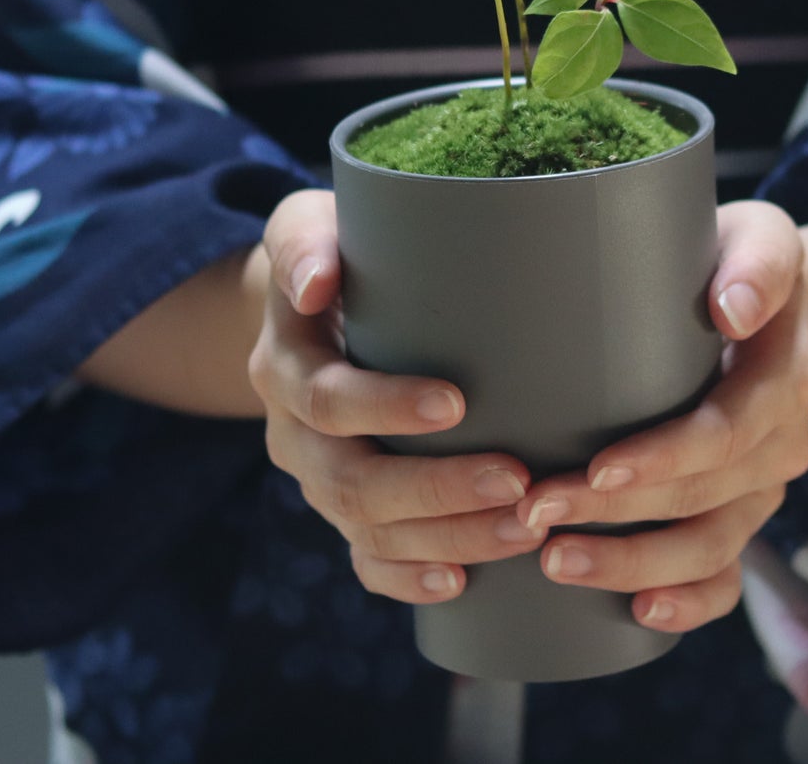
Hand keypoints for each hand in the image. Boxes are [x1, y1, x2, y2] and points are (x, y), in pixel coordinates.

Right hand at [247, 189, 548, 603]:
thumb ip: (305, 245)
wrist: (307, 300)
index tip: (457, 404)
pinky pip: (364, 558)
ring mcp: (317, 476)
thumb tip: (317, 283)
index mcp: (285, 365)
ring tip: (522, 529)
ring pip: (366, 529)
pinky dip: (407, 577)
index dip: (387, 408)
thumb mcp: (305, 226)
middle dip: (435, 489)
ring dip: (446, 537)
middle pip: (352, 481)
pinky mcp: (342, 506)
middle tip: (516, 482)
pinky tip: (460, 582)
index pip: (328, 400)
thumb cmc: (331, 251)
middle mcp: (292, 432)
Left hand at [514, 200, 807, 633]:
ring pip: (712, 546)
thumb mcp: (762, 236)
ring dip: (634, 564)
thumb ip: (759, 262)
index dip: (664, 459)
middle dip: (617, 515)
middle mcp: (782, 438)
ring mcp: (764, 482)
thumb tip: (732, 307)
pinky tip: (640, 611)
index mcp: (784, 373)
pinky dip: (689, 601)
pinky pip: (729, 573)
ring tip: (555, 563)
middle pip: (704, 497)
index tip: (594, 468)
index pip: (727, 430)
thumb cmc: (740, 257)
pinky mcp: (743, 508)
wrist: (769, 294)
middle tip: (534, 514)